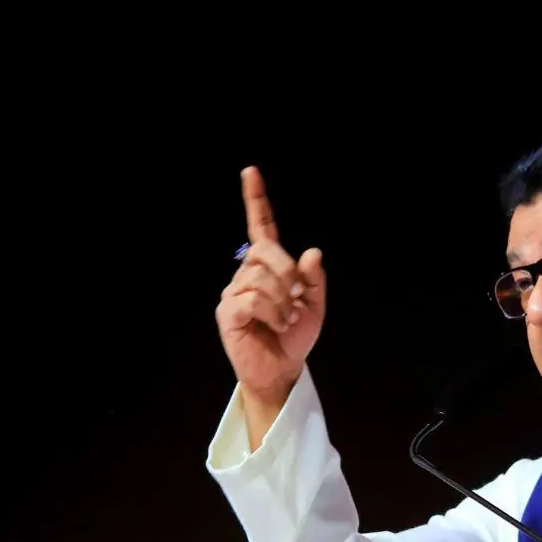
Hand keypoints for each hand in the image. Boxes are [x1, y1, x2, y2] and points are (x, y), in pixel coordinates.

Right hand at [216, 166, 325, 405]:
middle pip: (265, 252)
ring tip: (287, 319)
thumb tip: (312, 252)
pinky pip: (251, 299)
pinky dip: (271, 312)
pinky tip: (275, 324)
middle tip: (297, 300)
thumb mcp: (314, 305)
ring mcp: (234, 292)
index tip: (251, 171)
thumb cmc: (295, 336)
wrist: (282, 369)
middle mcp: (246, 273)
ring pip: (260, 278)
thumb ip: (313, 279)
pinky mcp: (228, 312)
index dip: (255, 200)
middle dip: (288, 274)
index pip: (260, 227)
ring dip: (282, 301)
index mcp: (268, 266)